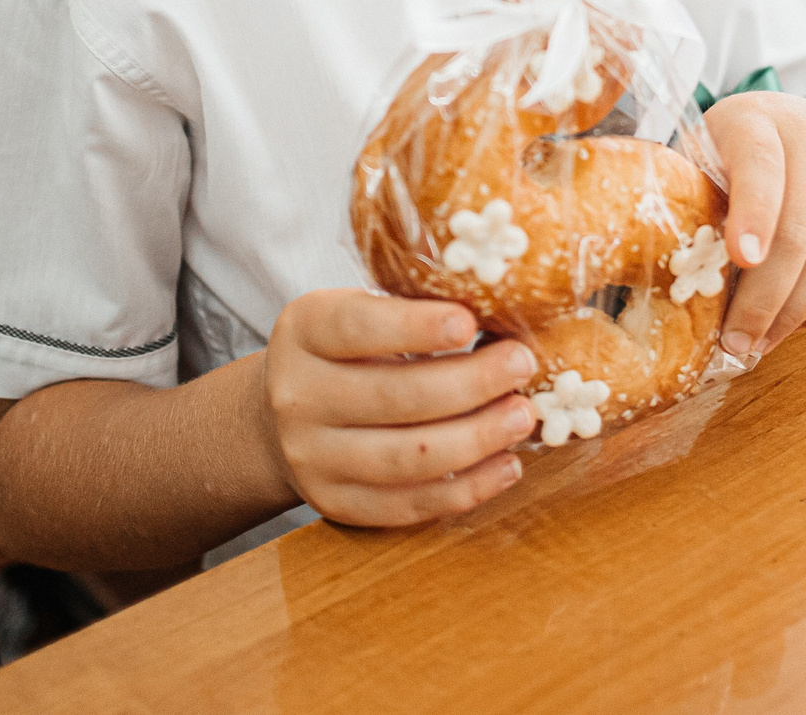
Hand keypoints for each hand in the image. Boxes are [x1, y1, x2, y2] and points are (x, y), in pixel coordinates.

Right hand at [253, 289, 534, 526]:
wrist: (282, 416)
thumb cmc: (346, 351)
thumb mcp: (356, 309)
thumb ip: (411, 303)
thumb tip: (497, 300)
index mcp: (305, 332)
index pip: (358, 328)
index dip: (416, 327)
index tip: (470, 321)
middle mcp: (298, 396)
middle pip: (394, 397)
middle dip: (471, 383)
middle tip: (522, 366)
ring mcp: (312, 457)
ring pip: (407, 458)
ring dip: (477, 439)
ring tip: (523, 416)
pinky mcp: (336, 503)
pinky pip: (409, 504)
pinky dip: (467, 488)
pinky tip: (506, 465)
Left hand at [708, 91, 805, 359]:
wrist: (797, 126)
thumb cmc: (729, 156)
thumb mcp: (700, 159)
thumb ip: (691, 201)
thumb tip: (674, 275)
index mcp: (756, 120)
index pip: (760, 167)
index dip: (753, 214)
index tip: (739, 259)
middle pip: (797, 228)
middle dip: (764, 297)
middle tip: (736, 341)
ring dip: (795, 311)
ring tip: (761, 341)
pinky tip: (797, 322)